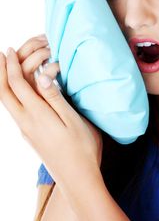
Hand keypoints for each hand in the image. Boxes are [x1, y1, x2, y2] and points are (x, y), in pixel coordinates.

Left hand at [0, 36, 102, 185]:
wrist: (78, 179)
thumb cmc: (82, 148)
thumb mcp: (73, 120)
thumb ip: (56, 98)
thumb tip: (41, 76)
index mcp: (37, 115)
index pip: (17, 84)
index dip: (10, 65)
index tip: (8, 50)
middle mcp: (25, 122)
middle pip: (4, 93)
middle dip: (0, 72)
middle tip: (0, 54)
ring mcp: (26, 130)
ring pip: (7, 102)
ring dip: (4, 83)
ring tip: (7, 68)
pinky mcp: (30, 136)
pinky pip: (14, 110)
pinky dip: (12, 94)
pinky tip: (20, 91)